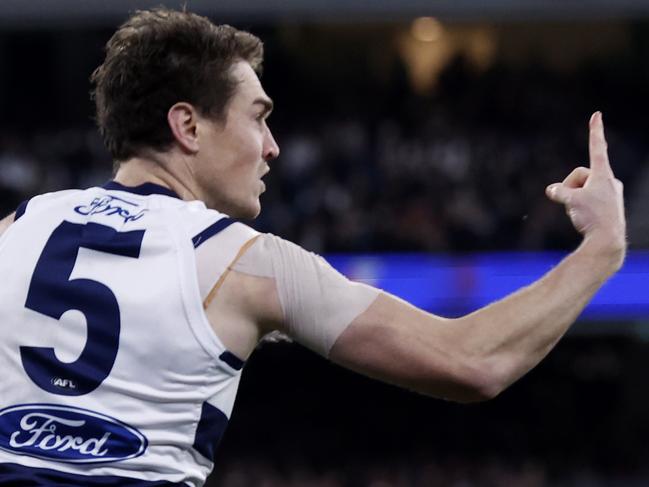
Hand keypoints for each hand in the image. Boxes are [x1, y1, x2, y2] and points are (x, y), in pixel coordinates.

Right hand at [545, 112, 625, 269]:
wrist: (608, 240)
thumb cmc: (591, 217)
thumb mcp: (570, 201)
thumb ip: (558, 191)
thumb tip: (551, 189)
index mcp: (603, 174)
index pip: (597, 147)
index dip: (595, 131)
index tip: (597, 114)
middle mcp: (610, 181)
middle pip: (580, 176)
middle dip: (570, 187)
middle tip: (571, 204)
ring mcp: (611, 194)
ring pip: (583, 190)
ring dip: (575, 199)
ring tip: (580, 214)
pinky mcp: (609, 206)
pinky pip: (588, 200)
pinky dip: (582, 207)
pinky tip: (585, 220)